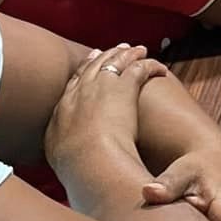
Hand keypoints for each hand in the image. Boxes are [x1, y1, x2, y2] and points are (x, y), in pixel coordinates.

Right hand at [44, 45, 164, 191]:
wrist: (89, 161)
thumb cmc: (78, 170)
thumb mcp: (60, 160)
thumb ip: (63, 153)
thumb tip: (67, 160)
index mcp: (62, 110)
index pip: (74, 84)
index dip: (84, 72)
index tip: (90, 64)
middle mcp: (79, 92)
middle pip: (93, 66)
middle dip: (106, 56)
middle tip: (115, 50)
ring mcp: (100, 86)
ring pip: (115, 62)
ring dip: (128, 55)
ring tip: (138, 50)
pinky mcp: (123, 87)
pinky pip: (139, 68)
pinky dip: (150, 65)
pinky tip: (160, 68)